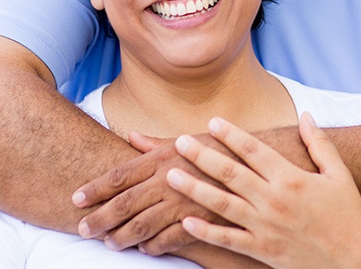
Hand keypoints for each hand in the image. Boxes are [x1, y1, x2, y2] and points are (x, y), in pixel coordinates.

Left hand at [72, 133, 224, 254]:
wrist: (259, 162)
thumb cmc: (220, 148)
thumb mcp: (186, 141)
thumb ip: (154, 144)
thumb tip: (130, 136)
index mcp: (163, 158)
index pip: (121, 175)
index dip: (96, 188)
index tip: (76, 198)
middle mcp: (169, 179)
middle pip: (125, 202)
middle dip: (100, 217)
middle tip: (82, 228)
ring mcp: (183, 202)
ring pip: (142, 225)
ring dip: (121, 237)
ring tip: (108, 243)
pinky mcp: (199, 220)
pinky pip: (168, 239)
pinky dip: (153, 247)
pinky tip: (144, 249)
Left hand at [167, 113, 360, 268]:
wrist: (354, 262)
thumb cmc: (348, 215)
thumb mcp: (338, 174)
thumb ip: (319, 143)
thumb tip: (305, 114)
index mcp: (290, 178)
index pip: (254, 150)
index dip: (231, 134)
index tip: (212, 121)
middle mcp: (274, 201)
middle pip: (230, 173)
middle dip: (202, 156)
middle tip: (179, 142)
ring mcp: (265, 227)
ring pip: (222, 205)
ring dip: (194, 189)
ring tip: (171, 175)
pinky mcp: (262, 251)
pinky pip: (228, 240)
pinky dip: (206, 231)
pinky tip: (186, 220)